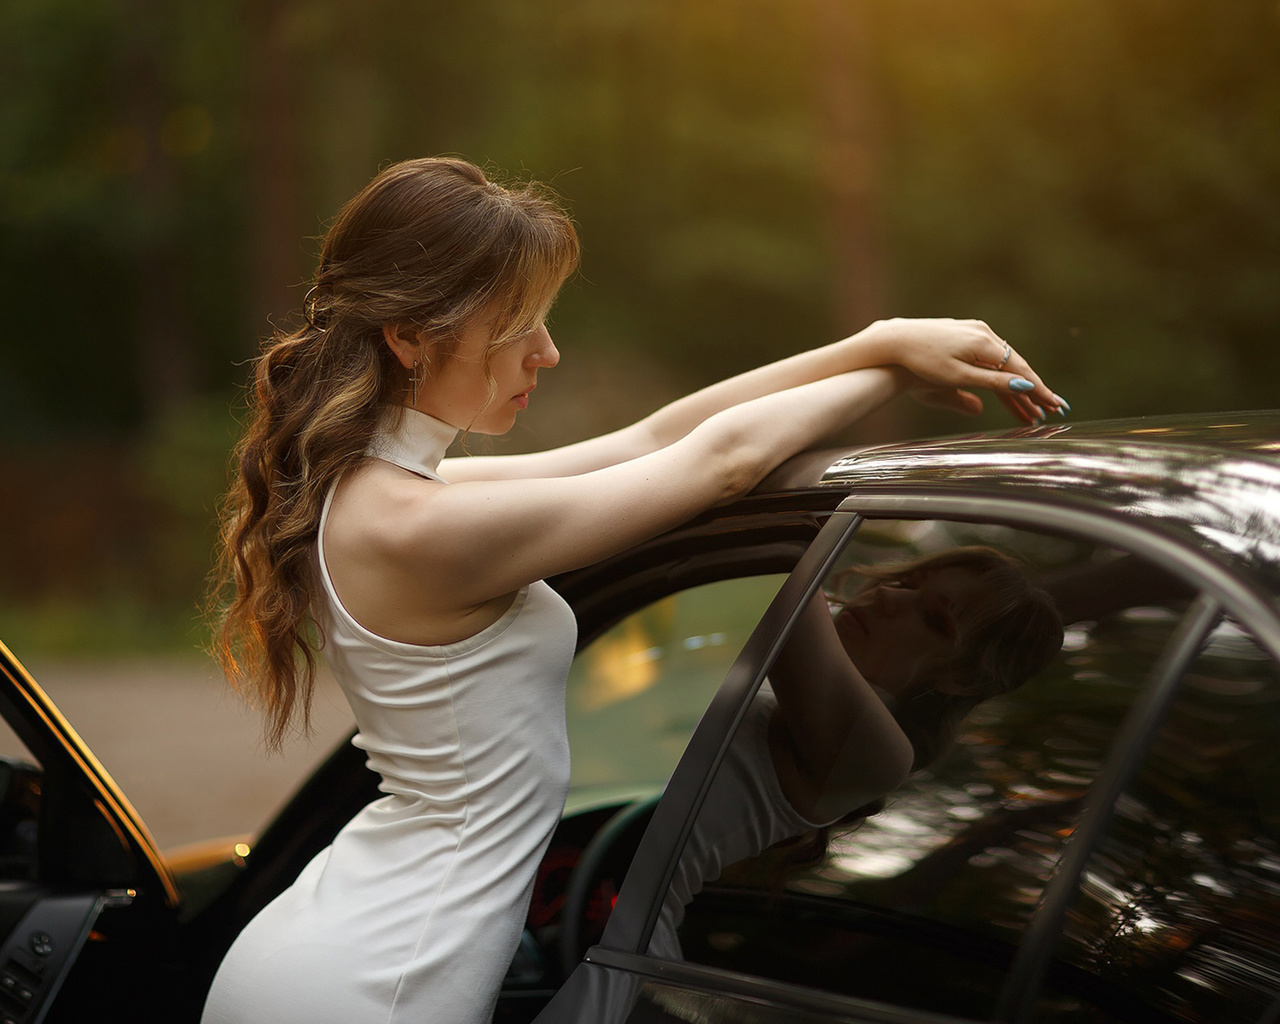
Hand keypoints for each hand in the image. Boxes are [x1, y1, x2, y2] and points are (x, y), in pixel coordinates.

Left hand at [862, 318, 1065, 423]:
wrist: (895, 340)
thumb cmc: (921, 362)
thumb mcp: (957, 376)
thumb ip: (990, 382)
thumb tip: (1024, 386)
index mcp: (985, 344)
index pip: (1020, 371)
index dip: (1039, 390)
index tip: (1055, 406)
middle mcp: (984, 333)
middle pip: (1015, 367)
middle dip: (1032, 391)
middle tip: (1050, 412)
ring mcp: (974, 332)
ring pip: (1002, 363)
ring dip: (1016, 386)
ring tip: (1029, 410)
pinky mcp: (964, 335)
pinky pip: (989, 358)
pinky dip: (999, 375)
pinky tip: (1008, 388)